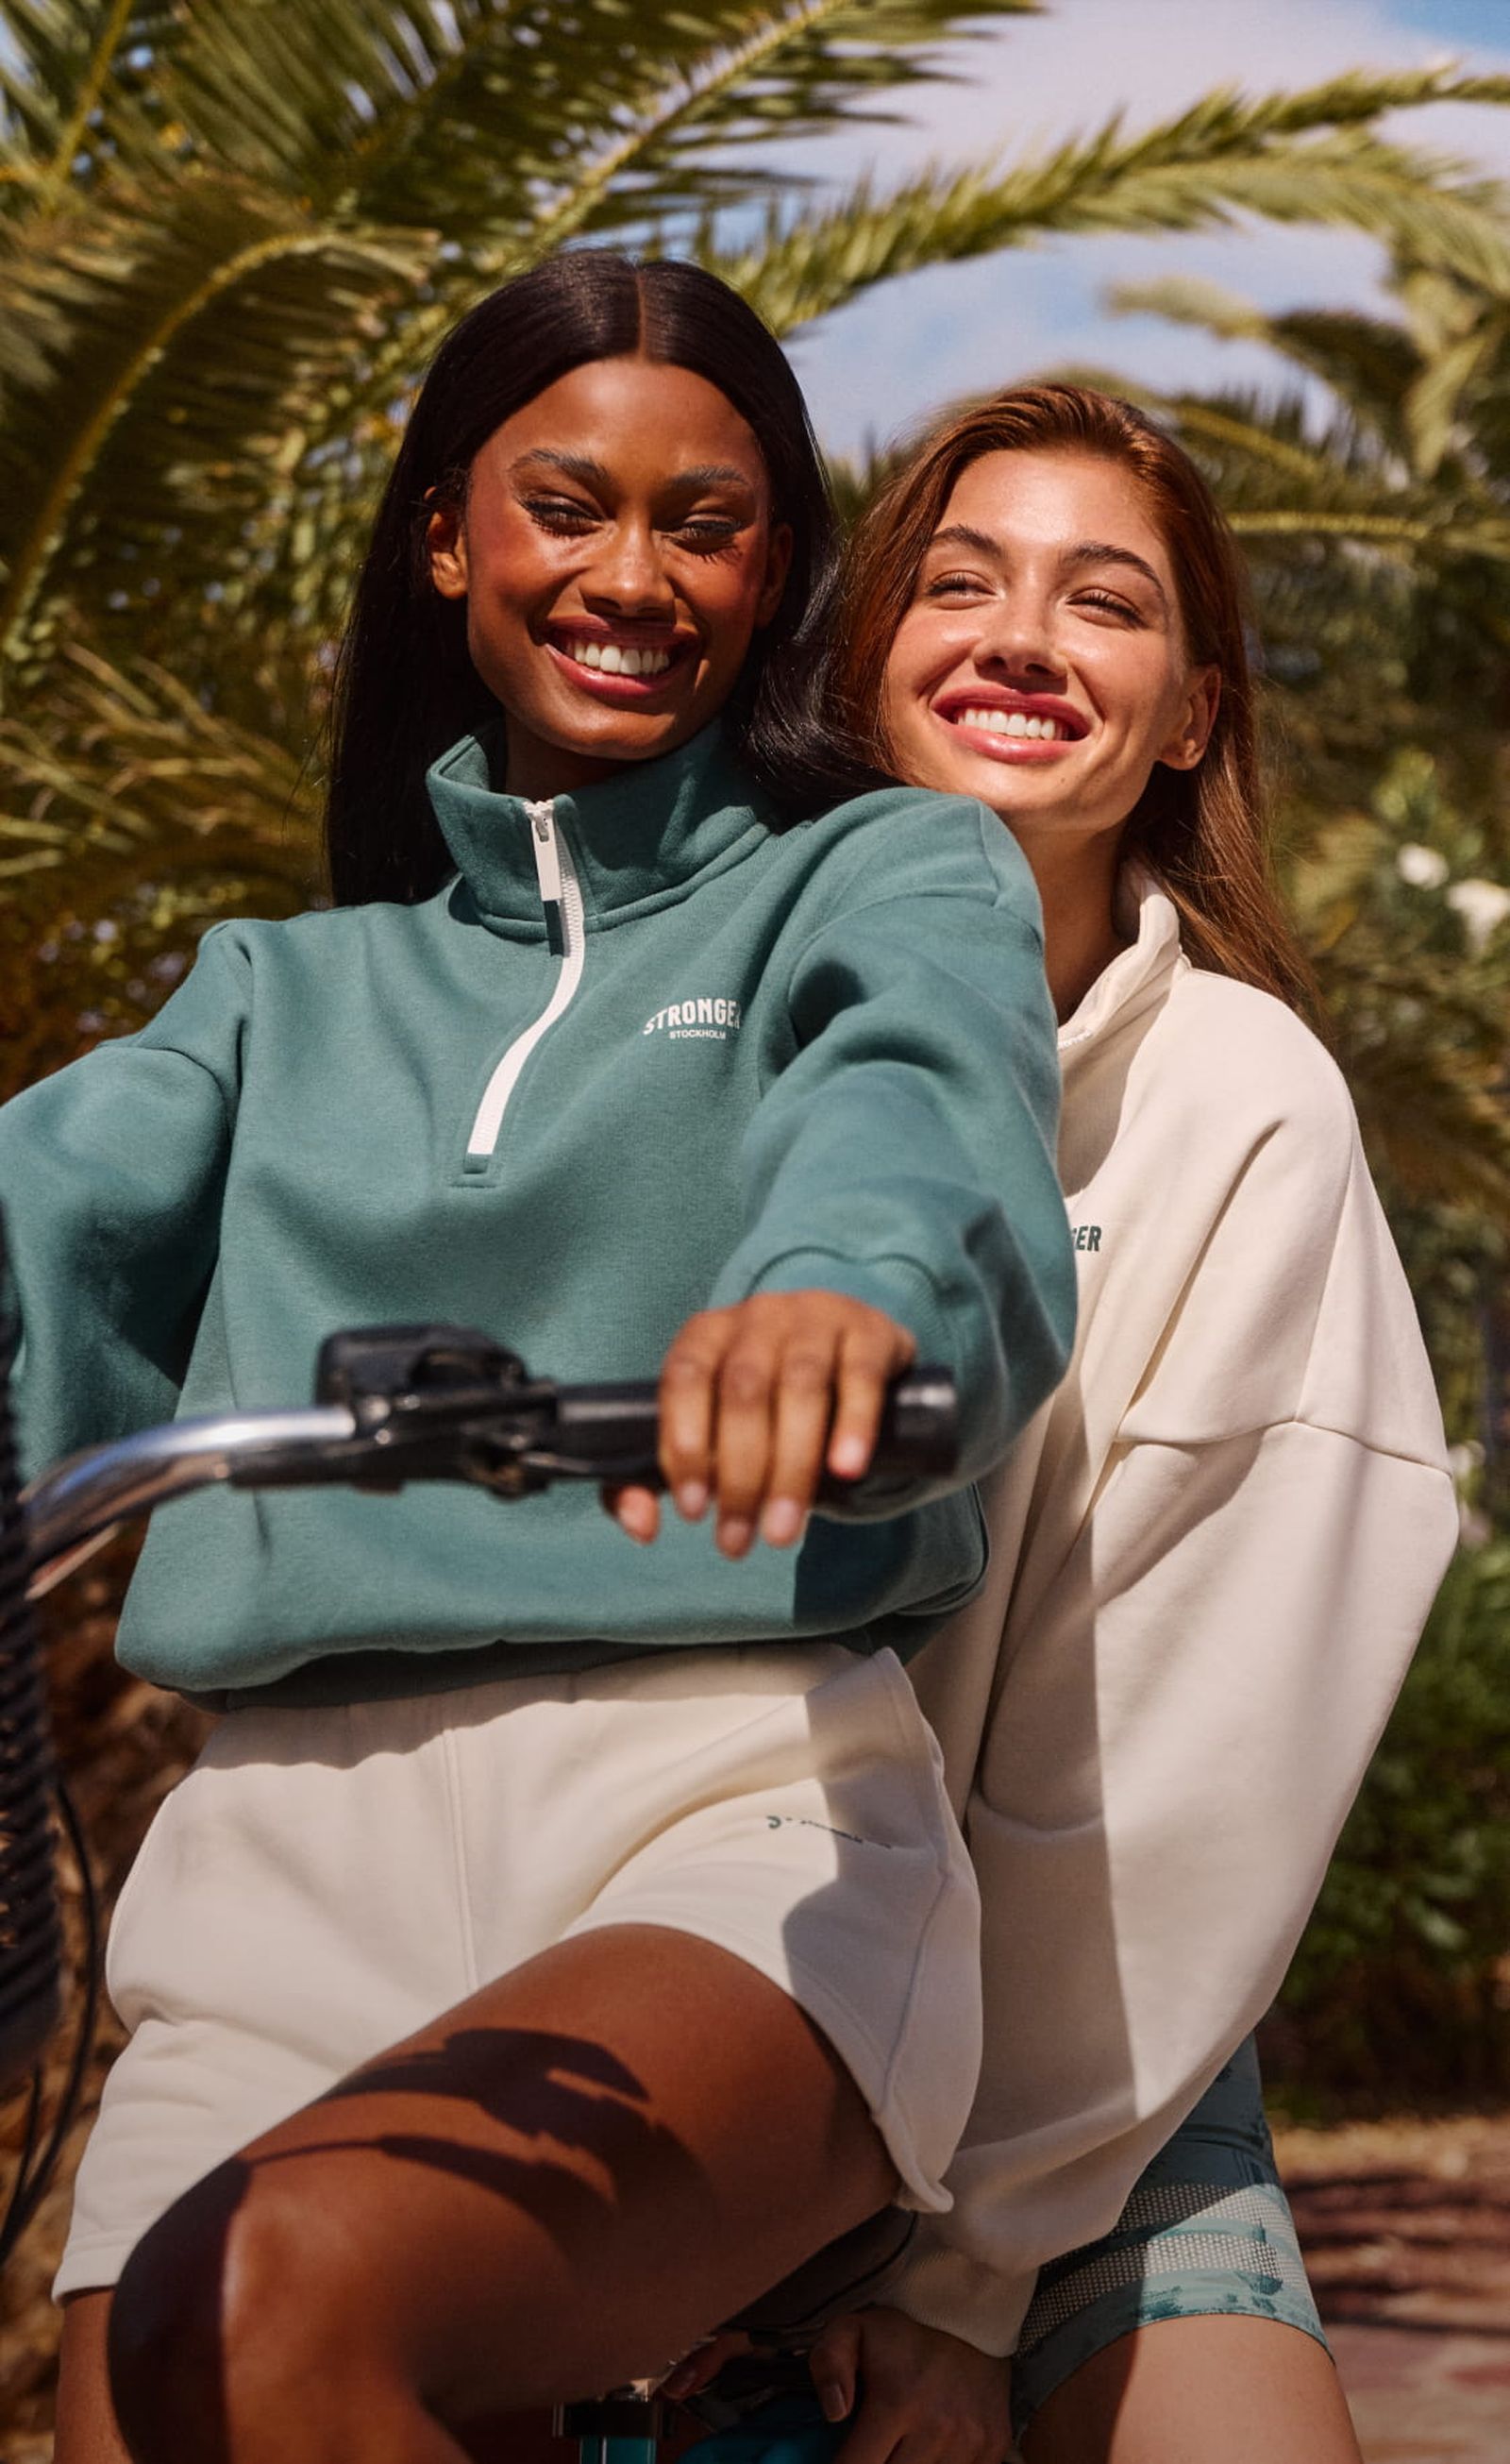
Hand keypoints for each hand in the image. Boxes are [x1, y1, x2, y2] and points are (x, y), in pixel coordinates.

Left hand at [608, 1291, 914, 1556]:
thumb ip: (662, 1477)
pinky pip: (860, 1377)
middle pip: (744, 1392)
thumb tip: (642, 1526)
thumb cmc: (769, 1406)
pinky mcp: (871, 1333)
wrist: (855, 1359)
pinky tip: (845, 1470)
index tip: (692, 1510)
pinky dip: (853, 1425)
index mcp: (707, 1335)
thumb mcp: (714, 1431)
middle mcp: (758, 1317)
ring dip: (791, 1466)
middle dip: (740, 1476)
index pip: (684, 1379)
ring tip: (785, 1529)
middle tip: (739, 1540)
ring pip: (801, 1387)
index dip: (684, 1443)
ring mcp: (817, 1318)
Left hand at [810, 2305, 1012, 2463]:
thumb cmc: (902, 2332)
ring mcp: (970, 2441)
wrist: (970, 2316)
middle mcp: (936, 2427)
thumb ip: (829, 2364)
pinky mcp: (993, 2447)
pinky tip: (928, 2453)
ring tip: (899, 2449)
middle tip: (872, 2451)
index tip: (845, 2457)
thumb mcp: (852, 2330)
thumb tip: (834, 2413)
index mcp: (897, 2402)